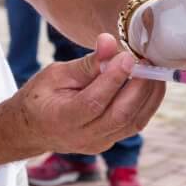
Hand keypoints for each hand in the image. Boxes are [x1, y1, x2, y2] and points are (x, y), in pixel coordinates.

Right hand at [13, 34, 164, 155]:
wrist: (31, 129)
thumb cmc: (41, 96)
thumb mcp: (55, 74)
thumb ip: (86, 63)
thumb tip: (109, 41)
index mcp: (62, 119)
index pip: (94, 102)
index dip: (113, 79)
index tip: (128, 56)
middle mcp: (82, 137)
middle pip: (120, 115)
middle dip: (139, 86)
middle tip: (147, 61)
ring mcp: (99, 143)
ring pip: (134, 123)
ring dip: (149, 95)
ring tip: (153, 70)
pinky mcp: (110, 142)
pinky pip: (134, 124)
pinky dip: (147, 104)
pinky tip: (150, 84)